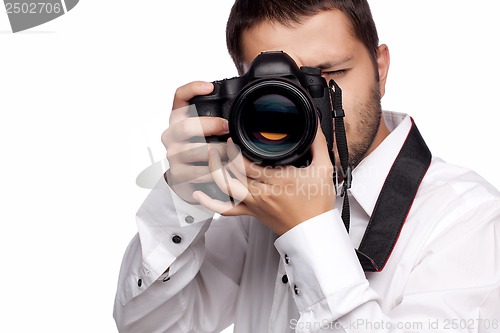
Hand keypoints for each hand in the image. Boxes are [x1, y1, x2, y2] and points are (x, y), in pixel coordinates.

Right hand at [161, 81, 228, 202]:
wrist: (186, 178)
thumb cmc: (200, 149)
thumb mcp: (204, 129)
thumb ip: (213, 116)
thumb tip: (240, 101)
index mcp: (177, 119)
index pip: (179, 96)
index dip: (192, 88)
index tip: (210, 87)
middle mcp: (171, 135)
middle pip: (187, 126)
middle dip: (212, 126)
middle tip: (228, 128)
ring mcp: (172, 155)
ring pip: (199, 151)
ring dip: (222, 152)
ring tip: (234, 152)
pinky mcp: (178, 174)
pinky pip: (202, 171)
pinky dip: (219, 170)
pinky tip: (228, 168)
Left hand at [193, 127, 336, 234]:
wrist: (313, 232)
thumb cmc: (317, 204)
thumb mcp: (323, 169)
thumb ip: (318, 145)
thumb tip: (316, 127)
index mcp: (278, 179)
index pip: (248, 162)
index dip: (235, 149)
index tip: (232, 137)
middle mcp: (263, 192)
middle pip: (234, 172)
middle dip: (223, 155)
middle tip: (219, 142)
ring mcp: (255, 203)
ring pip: (227, 187)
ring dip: (215, 171)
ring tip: (210, 157)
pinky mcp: (252, 213)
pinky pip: (227, 210)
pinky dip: (211, 203)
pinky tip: (199, 194)